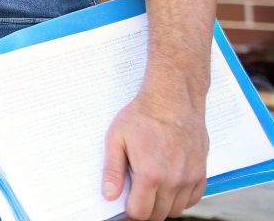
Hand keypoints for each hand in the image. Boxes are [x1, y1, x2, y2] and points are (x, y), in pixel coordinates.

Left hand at [101, 93, 207, 219]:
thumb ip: (111, 170)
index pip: (140, 213)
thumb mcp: (116, 139)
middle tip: (134, 197)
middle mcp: (174, 180)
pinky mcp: (201, 172)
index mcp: (150, 174)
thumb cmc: (142, 116)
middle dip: (144, 210)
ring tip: (149, 189)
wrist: (173, 99)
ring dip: (162, 205)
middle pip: (158, 215)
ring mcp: (190, 177)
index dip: (129, 213)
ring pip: (176, 209)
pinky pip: (192, 199)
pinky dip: (180, 199)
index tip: (123, 207)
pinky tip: (167, 187)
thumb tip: (108, 195)